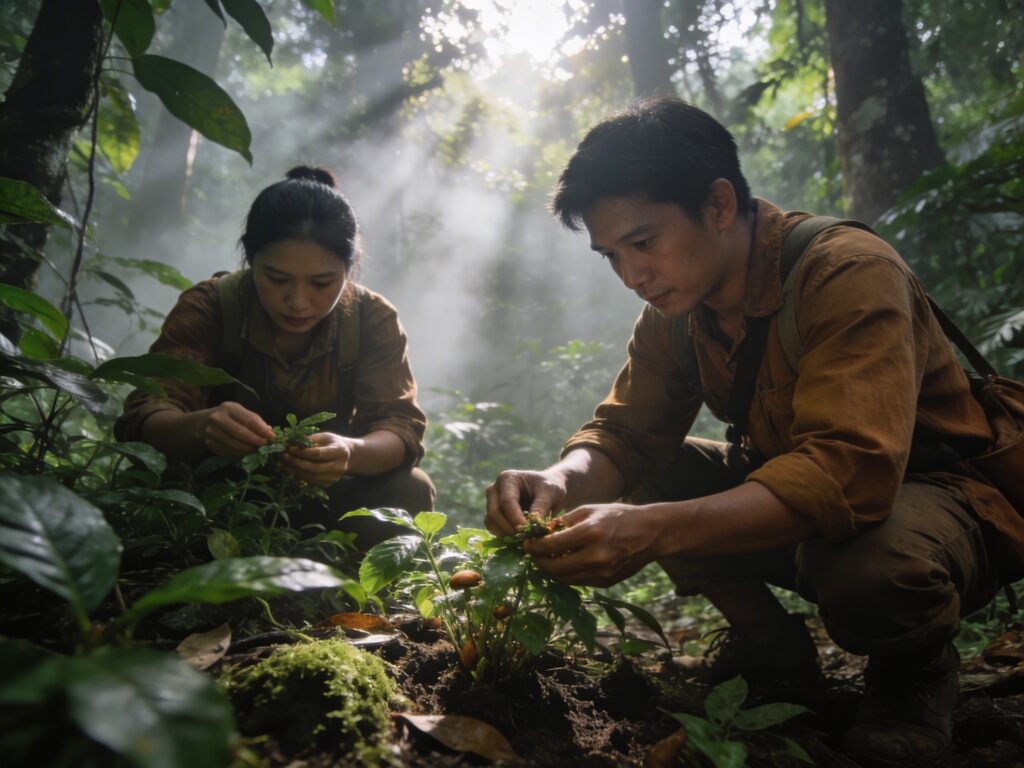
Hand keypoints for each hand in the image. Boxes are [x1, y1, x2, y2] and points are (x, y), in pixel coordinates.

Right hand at [198, 401, 273, 457]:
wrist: (206, 423)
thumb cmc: (231, 417)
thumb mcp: (242, 414)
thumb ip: (256, 422)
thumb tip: (270, 434)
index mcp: (228, 408)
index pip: (248, 420)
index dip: (262, 430)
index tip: (272, 437)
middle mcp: (217, 419)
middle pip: (240, 433)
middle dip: (256, 442)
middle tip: (265, 446)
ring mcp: (211, 432)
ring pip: (234, 445)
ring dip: (249, 450)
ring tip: (257, 450)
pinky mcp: (210, 444)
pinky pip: (228, 453)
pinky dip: (240, 455)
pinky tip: (246, 453)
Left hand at [280, 431, 354, 486]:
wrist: (347, 456)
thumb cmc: (333, 443)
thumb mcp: (325, 436)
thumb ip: (311, 440)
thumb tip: (293, 444)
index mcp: (340, 452)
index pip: (318, 454)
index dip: (302, 452)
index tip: (289, 448)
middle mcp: (340, 467)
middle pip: (315, 468)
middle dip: (297, 463)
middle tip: (284, 456)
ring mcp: (335, 477)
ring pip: (312, 477)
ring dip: (295, 471)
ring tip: (284, 463)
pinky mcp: (329, 484)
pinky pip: (311, 482)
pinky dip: (299, 476)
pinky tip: (291, 469)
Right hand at [485, 469, 567, 536]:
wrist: (548, 491)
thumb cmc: (550, 488)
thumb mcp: (550, 493)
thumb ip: (540, 507)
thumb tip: (532, 526)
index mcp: (507, 478)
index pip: (506, 501)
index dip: (515, 518)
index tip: (528, 532)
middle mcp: (495, 489)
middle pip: (494, 512)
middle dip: (509, 529)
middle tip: (526, 540)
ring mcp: (491, 502)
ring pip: (491, 522)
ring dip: (505, 534)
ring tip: (524, 540)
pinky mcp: (492, 515)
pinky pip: (493, 528)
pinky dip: (503, 536)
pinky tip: (519, 540)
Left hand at [522, 503, 661, 586]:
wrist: (651, 533)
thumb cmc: (619, 516)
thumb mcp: (590, 510)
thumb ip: (564, 523)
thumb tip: (540, 534)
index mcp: (590, 533)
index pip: (551, 546)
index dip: (534, 547)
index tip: (525, 544)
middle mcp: (596, 556)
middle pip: (554, 568)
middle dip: (538, 562)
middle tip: (532, 555)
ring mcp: (602, 572)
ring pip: (564, 579)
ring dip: (550, 571)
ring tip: (544, 560)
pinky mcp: (606, 582)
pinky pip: (578, 582)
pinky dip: (567, 575)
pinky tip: (563, 565)